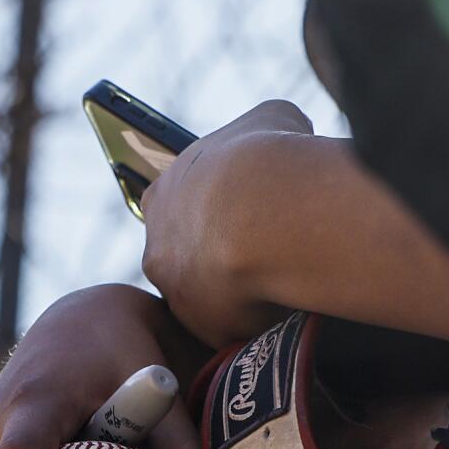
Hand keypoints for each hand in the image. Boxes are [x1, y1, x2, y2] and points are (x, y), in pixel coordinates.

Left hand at [140, 99, 312, 345]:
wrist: (266, 215)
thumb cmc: (267, 158)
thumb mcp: (273, 119)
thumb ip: (272, 131)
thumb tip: (289, 138)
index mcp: (164, 193)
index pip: (184, 206)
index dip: (221, 210)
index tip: (253, 212)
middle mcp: (157, 245)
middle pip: (193, 258)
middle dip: (229, 257)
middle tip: (275, 251)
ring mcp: (176, 292)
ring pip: (212, 297)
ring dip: (243, 291)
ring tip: (288, 276)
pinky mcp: (203, 329)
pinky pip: (236, 327)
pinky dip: (261, 318)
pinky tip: (290, 302)